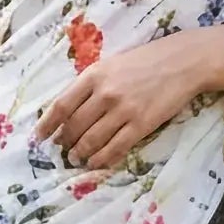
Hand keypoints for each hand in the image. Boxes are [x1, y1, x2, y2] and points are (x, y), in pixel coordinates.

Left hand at [36, 27, 223, 171]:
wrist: (183, 62)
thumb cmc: (146, 61)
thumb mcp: (112, 64)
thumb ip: (91, 84)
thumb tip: (70, 110)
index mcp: (94, 75)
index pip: (62, 105)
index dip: (47, 124)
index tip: (39, 137)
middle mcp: (105, 93)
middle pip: (75, 126)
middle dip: (65, 142)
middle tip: (62, 149)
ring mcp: (123, 110)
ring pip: (92, 140)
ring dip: (80, 153)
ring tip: (76, 158)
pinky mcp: (142, 124)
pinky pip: (116, 148)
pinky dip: (102, 158)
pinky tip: (96, 162)